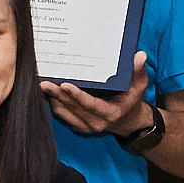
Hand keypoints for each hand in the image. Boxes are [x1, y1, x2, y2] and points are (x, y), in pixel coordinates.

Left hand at [41, 51, 155, 136]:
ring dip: (53, 99)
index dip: (76, 95)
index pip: (90, 104)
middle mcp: (95, 123)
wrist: (129, 122)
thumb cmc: (132, 101)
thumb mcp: (139, 87)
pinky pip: (62, 116)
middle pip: (72, 107)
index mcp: (109, 113)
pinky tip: (48, 93)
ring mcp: (85, 126)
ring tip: (44, 85)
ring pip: (64, 112)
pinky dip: (55, 104)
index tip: (64, 85)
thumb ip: (138, 72)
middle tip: (45, 83)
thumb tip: (140, 55)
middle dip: (58, 94)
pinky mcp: (78, 126)